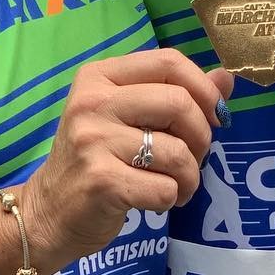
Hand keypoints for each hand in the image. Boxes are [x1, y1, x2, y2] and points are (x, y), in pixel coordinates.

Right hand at [24, 50, 233, 273]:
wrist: (48, 212)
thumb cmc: (95, 159)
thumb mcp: (128, 118)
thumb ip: (175, 94)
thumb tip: (226, 78)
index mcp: (99, 76)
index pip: (168, 62)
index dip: (203, 88)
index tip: (214, 116)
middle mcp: (92, 102)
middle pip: (178, 103)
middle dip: (202, 137)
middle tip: (193, 158)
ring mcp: (93, 141)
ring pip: (177, 152)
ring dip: (190, 177)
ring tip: (176, 186)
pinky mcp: (100, 181)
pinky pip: (164, 188)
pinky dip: (171, 199)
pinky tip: (154, 201)